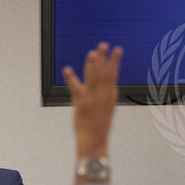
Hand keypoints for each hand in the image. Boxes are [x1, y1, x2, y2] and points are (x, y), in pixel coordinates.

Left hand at [63, 42, 121, 158]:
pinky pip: (75, 87)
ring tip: (92, 52)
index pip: (113, 75)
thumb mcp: (106, 110)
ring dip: (92, 63)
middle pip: (104, 72)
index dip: (115, 61)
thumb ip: (105, 97)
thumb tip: (106, 88)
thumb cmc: (99, 128)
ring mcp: (92, 97)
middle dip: (104, 57)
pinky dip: (71, 77)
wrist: (94, 140)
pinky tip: (67, 69)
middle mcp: (103, 94)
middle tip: (104, 45)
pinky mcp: (81, 102)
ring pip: (93, 76)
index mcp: (111, 95)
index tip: (117, 50)